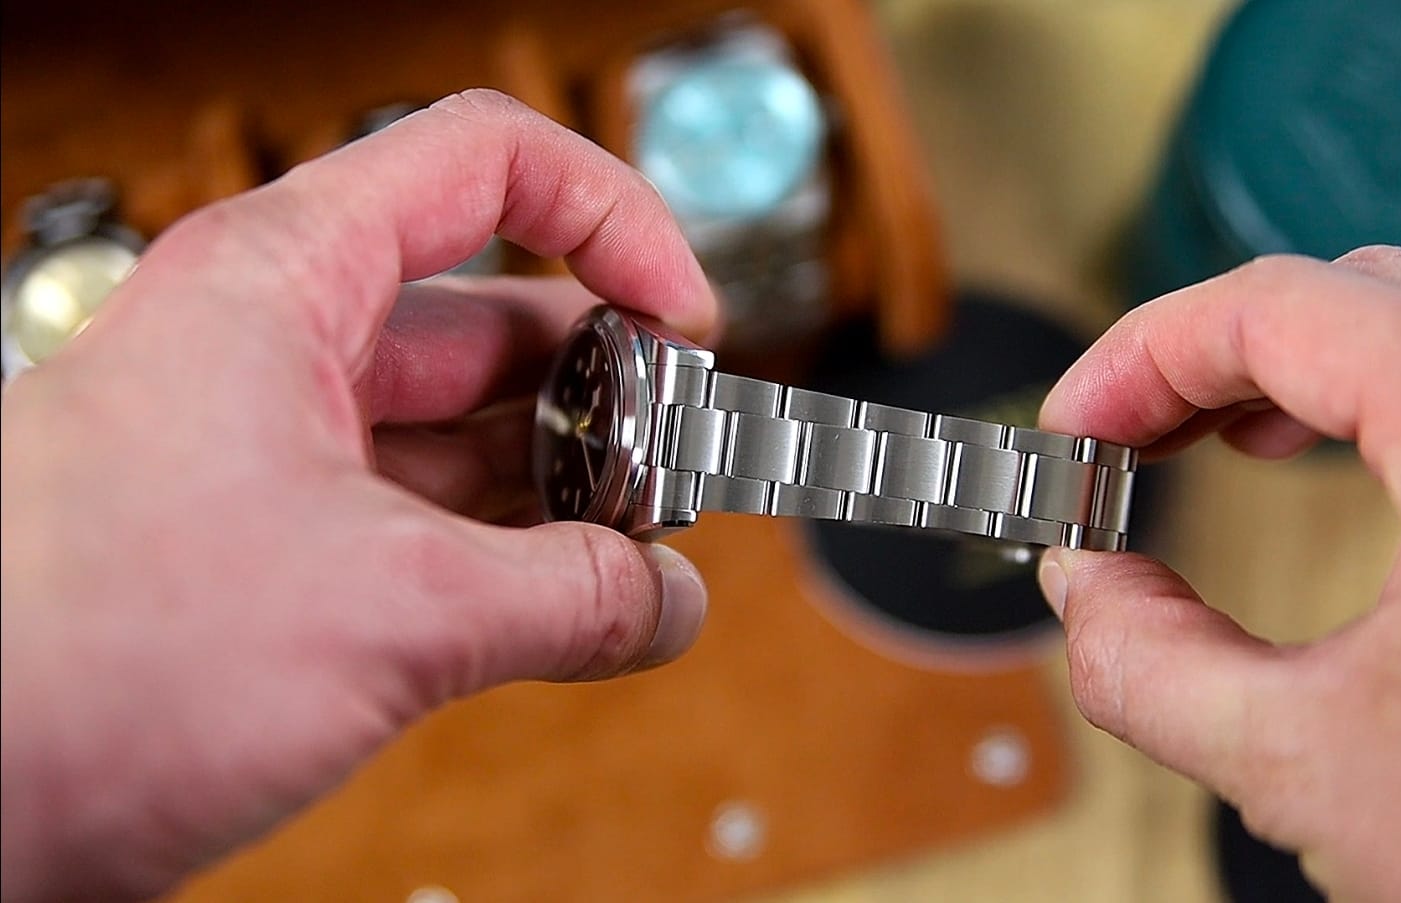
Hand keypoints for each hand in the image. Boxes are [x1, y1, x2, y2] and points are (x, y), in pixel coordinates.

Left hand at [0, 90, 717, 900]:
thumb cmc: (71, 664)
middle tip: (684, 475)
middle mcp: (277, 351)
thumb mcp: (387, 612)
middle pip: (496, 315)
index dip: (611, 220)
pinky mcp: (273, 553)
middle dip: (607, 389)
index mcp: (285, 285)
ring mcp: (274, 454)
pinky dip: (512, 562)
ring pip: (467, 432)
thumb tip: (665, 602)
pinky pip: (428, 524)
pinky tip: (578, 611)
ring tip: (645, 558)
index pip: (487, 167)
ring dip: (568, 490)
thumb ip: (566, 596)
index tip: (682, 320)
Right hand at [1037, 247, 1400, 900]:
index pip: (1280, 309)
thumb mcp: (1316, 769)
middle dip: (1212, 356)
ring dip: (1312, 359)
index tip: (1082, 422)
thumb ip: (1149, 665)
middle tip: (1124, 435)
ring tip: (1219, 429)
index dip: (1143, 356)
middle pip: (1360, 292)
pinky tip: (1357, 442)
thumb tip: (1086, 593)